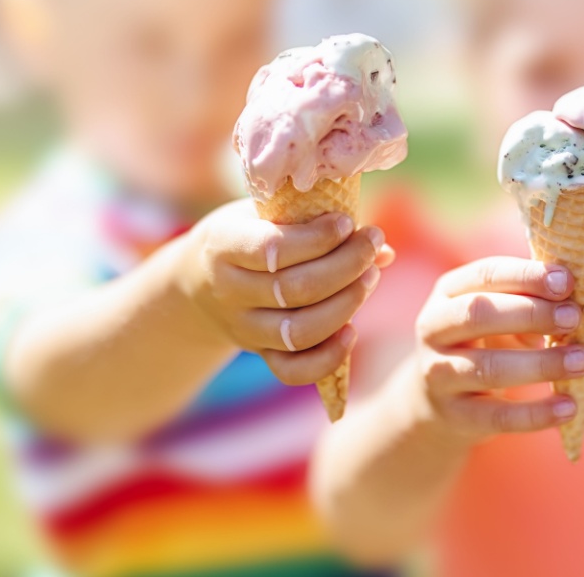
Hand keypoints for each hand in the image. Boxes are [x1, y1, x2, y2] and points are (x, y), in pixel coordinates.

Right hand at [180, 200, 394, 385]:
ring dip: (346, 305)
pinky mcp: (260, 354)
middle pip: (294, 290)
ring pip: (298, 332)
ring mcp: (244, 328)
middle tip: (372, 244)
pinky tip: (351, 332)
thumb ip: (316, 222)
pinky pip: (293, 371)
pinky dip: (327, 358)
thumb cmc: (249, 232)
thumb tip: (382, 249)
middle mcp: (229, 291)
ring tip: (371, 276)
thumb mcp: (267, 213)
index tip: (347, 222)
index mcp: (223, 246)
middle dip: (346, 266)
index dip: (317, 238)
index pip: (272, 249)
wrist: (201, 279)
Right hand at [412, 256, 583, 440]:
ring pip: (488, 368)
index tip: (566, 282)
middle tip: (574, 317)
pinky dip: (536, 413)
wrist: (436, 403)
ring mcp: (439, 374)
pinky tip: (569, 407)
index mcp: (449, 292)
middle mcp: (435, 329)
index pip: (485, 274)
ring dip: (541, 363)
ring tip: (581, 361)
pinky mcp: (454, 415)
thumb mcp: (496, 315)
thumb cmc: (482, 343)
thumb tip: (576, 302)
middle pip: (478, 314)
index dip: (526, 276)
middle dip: (531, 313)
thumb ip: (528, 302)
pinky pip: (498, 416)